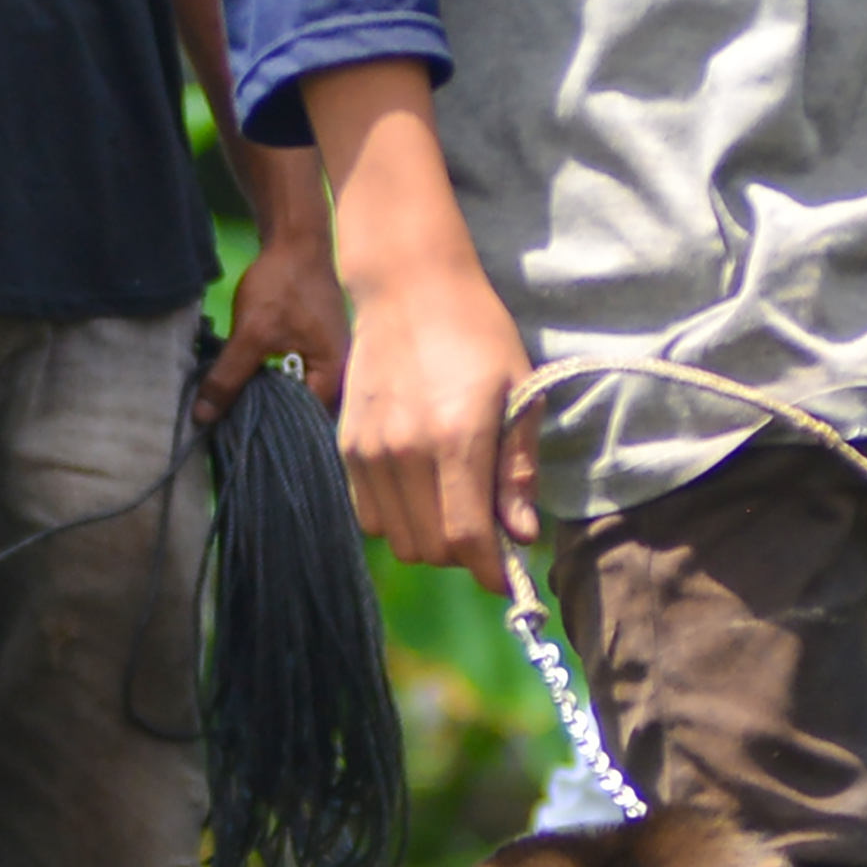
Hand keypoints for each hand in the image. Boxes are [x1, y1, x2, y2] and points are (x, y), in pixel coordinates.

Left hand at [198, 231, 350, 423]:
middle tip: (235, 432)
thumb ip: (229, 376)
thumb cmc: (283, 285)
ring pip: (299, 394)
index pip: (307, 421)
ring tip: (240, 413)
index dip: (275, 431)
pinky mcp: (318, 347)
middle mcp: (341, 374)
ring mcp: (331, 360)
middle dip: (272, 420)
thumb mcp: (252, 333)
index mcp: (335, 376)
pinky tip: (252, 385)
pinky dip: (275, 383)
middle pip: (305, 412)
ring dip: (272, 401)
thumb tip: (203, 417)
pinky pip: (298, 377)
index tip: (242, 440)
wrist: (297, 240)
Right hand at [334, 247, 536, 593]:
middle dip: (466, 555)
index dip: (491, 572)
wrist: (408, 288)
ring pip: (399, 539)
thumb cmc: (479, 336)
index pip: (465, 539)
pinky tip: (425, 490)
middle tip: (491, 529)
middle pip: (431, 548)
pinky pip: (369, 514)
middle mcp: (404, 450)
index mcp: (456, 438)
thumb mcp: (521, 396)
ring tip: (459, 506)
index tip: (512, 578)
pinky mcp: (345, 445)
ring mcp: (368, 449)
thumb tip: (521, 536)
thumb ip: (518, 472)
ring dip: (432, 539)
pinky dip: (400, 519)